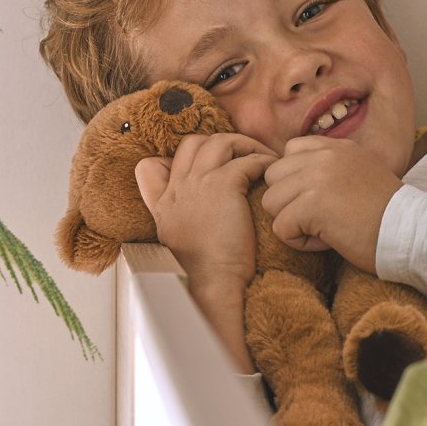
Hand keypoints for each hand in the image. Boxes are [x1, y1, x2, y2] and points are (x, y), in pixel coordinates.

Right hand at [136, 134, 274, 370]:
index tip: (207, 166)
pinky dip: (262, 161)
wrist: (213, 283)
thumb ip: (179, 222)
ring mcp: (198, 184)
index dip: (181, 159)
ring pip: (219, 142)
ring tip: (263, 158)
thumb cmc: (206, 272)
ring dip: (244, 145)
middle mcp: (177, 188)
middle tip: (244, 155)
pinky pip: (246, 160)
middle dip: (219, 143)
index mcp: (164, 203)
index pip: (154, 165)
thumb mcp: (179, 246)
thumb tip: (199, 212)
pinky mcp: (224, 185)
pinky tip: (272, 172)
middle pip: (192, 143)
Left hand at [260, 135, 403, 270]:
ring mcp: (316, 178)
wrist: (411, 232)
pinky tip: (326, 241)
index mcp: (336, 147)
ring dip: (292, 222)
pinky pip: (281, 228)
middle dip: (289, 201)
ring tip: (323, 229)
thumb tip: (295, 183)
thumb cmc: (388, 213)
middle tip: (320, 217)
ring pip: (271, 202)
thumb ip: (330, 168)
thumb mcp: (361, 173)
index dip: (295, 180)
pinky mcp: (312, 205)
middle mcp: (324, 156)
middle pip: (273, 177)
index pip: (289, 152)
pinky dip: (299, 242)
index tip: (319, 198)